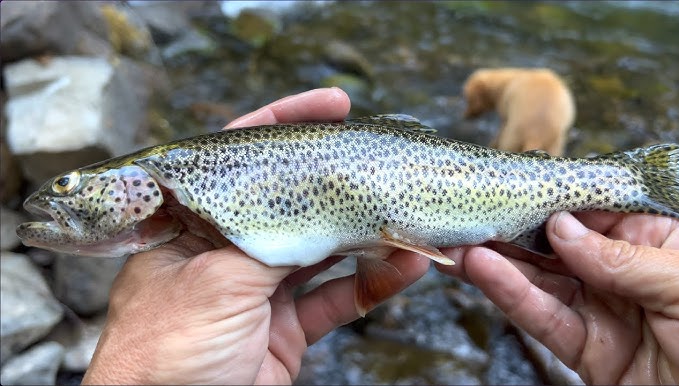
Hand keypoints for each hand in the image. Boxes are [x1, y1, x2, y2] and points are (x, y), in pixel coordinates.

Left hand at [82, 88, 429, 383]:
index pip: (241, 157)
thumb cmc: (166, 349)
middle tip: (380, 156)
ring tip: (408, 212)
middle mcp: (228, 249)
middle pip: (290, 200)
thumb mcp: (217, 280)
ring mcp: (260, 289)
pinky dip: (375, 283)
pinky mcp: (287, 328)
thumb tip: (325, 212)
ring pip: (323, 249)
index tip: (336, 104)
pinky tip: (409, 266)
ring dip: (366, 234)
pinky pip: (338, 297)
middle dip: (336, 180)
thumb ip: (273, 241)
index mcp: (193, 223)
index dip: (286, 121)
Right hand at [438, 211, 678, 384]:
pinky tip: (482, 272)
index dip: (549, 201)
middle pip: (555, 247)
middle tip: (467, 217)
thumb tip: (563, 229)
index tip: (511, 189)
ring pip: (539, 282)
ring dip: (496, 263)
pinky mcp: (585, 352)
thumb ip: (622, 257)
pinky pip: (543, 319)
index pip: (591, 213)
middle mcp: (619, 274)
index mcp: (652, 243)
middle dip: (510, 232)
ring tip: (459, 245)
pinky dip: (510, 296)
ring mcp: (600, 312)